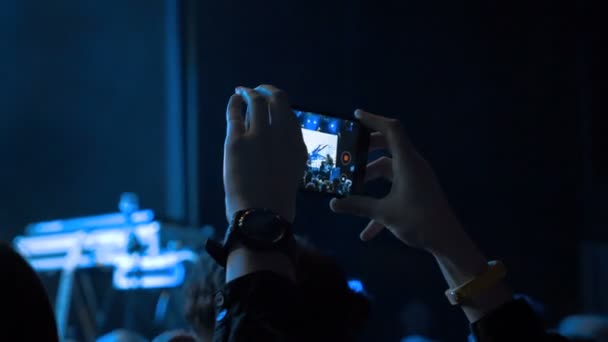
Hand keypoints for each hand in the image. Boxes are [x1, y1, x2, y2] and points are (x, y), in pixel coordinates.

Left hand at [223, 85, 306, 222]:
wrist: (261, 216)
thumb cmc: (275, 202)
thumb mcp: (292, 174)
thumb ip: (288, 154)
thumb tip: (279, 143)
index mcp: (297, 145)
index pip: (291, 116)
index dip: (280, 108)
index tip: (273, 106)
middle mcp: (281, 135)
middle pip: (278, 99)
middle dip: (268, 90)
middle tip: (260, 90)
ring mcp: (259, 136)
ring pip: (256, 101)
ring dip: (249, 92)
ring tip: (243, 91)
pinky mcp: (237, 142)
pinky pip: (235, 113)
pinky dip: (234, 102)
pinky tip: (234, 99)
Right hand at [329, 110, 461, 252]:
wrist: (447, 241)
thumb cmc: (417, 220)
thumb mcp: (384, 213)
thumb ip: (357, 206)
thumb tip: (333, 204)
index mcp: (407, 162)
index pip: (391, 130)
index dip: (373, 119)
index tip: (356, 116)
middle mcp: (412, 165)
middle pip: (389, 145)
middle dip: (368, 147)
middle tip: (349, 150)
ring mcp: (416, 178)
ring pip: (390, 168)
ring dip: (372, 175)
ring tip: (352, 186)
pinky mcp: (417, 191)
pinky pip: (395, 188)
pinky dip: (381, 201)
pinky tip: (367, 233)